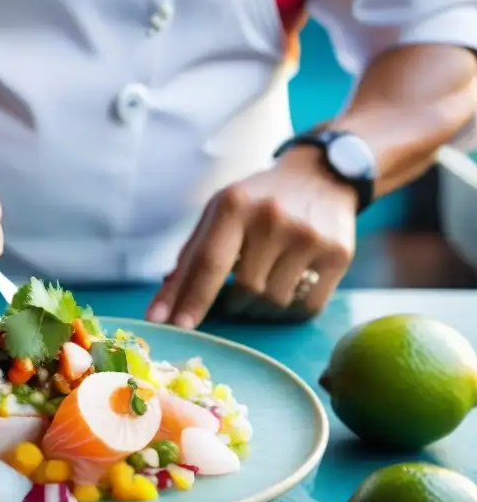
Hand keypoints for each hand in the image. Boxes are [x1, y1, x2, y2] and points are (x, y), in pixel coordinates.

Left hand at [147, 148, 357, 327]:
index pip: (209, 263)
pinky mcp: (338, 254)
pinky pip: (306, 306)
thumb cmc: (257, 202)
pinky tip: (287, 288)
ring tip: (261, 284)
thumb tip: (161, 309)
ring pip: (273, 302)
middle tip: (229, 299)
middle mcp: (273, 219)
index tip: (173, 326)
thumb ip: (190, 258)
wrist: (322, 175)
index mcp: (235, 205)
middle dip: (229, 304)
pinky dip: (290, 309)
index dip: (191, 299)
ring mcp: (309, 237)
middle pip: (243, 289)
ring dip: (259, 307)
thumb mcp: (219, 213)